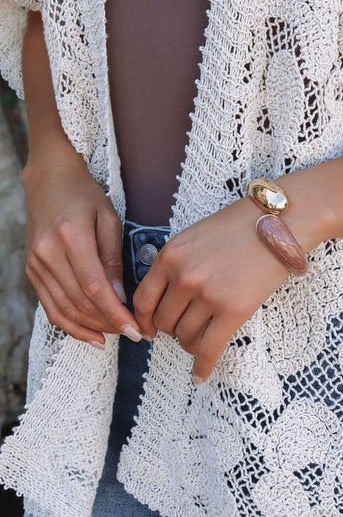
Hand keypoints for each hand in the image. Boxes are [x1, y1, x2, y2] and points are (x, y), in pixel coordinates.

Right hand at [22, 145, 141, 346]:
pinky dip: (71, 325)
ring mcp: (36, 265)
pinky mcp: (32, 271)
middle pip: (80, 303)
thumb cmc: (84, 195)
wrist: (48, 180)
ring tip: (116, 335)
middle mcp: (48, 254)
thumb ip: (114, 259)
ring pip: (64, 310)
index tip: (136, 329)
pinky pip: (50, 307)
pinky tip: (92, 334)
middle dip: (108, 324)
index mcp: (71, 237)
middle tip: (134, 334)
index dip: (115, 314)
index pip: (95, 288)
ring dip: (92, 328)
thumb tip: (121, 297)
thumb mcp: (109, 219)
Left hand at [132, 197, 294, 381]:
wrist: (281, 221)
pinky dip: (202, 367)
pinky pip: (208, 349)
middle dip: (172, 330)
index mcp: (170, 255)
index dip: (144, 321)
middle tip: (186, 329)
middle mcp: (184, 276)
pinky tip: (199, 376)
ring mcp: (208, 294)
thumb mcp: (196, 236)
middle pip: (164, 322)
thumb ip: (177, 263)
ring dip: (190, 344)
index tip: (149, 330)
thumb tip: (166, 299)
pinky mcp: (233, 310)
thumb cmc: (242, 225)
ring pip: (185, 337)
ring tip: (201, 341)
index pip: (143, 300)